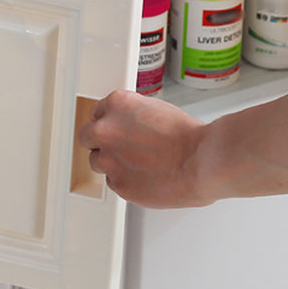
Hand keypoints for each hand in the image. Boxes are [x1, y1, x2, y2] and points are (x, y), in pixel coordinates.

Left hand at [77, 90, 208, 208]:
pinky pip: (113, 182)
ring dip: (110, 162)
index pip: (96, 113)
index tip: (113, 129)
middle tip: (117, 146)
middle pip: (86, 136)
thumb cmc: (187, 136)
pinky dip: (124, 180)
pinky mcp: (118, 184)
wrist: (201, 161)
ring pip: (96, 161)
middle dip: (99, 141)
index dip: (107, 122)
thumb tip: (127, 125)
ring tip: (133, 163)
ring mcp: (109, 158)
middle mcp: (106, 130)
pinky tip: (142, 176)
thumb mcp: (154, 109)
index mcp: (116, 104)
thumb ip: (131, 116)